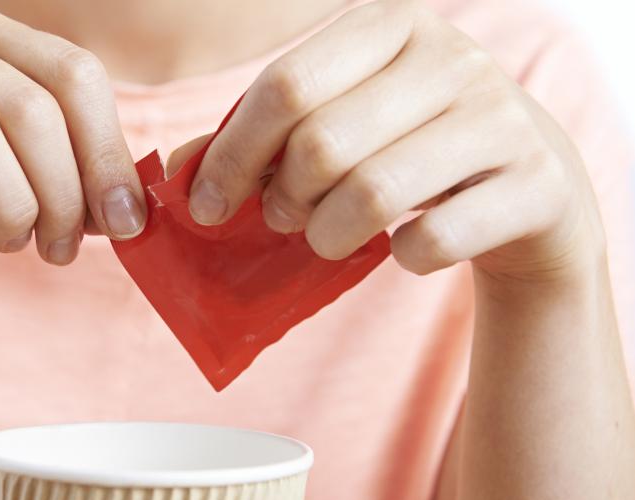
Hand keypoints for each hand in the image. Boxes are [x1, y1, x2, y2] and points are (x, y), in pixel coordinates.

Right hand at [0, 8, 145, 280]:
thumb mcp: (24, 189)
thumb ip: (76, 187)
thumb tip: (132, 210)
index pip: (77, 75)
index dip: (108, 153)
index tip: (124, 222)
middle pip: (33, 107)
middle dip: (62, 192)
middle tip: (61, 250)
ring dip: (8, 201)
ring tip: (14, 243)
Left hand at [186, 0, 603, 283]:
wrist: (530, 186)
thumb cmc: (410, 149)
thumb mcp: (340, 126)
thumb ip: (260, 141)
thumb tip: (178, 174)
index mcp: (391, 27)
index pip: (286, 86)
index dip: (232, 154)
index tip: (205, 204)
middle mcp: (453, 58)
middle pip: (321, 144)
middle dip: (282, 198)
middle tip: (279, 218)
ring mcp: (502, 118)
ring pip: (372, 194)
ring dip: (328, 235)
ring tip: (326, 238)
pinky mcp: (535, 184)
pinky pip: (433, 239)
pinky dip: (403, 257)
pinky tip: (403, 248)